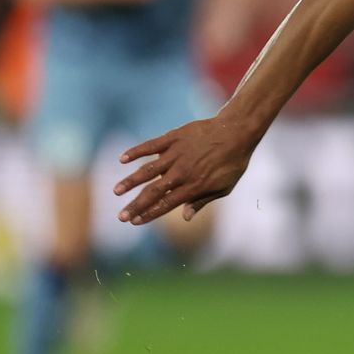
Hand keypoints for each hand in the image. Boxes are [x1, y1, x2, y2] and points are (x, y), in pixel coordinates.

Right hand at [115, 116, 254, 224]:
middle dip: (135, 206)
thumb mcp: (223, 187)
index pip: (165, 204)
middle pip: (152, 192)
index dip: (149, 214)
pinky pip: (150, 145)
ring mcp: (176, 154)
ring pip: (147, 170)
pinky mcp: (173, 138)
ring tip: (116, 191)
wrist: (237, 131)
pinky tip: (122, 159)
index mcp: (193, 186)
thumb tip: (185, 217)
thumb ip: (202, 201)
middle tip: (120, 217)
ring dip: (130, 182)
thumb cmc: (233, 162)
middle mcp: (181, 172)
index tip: (134, 222)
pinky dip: (136, 152)